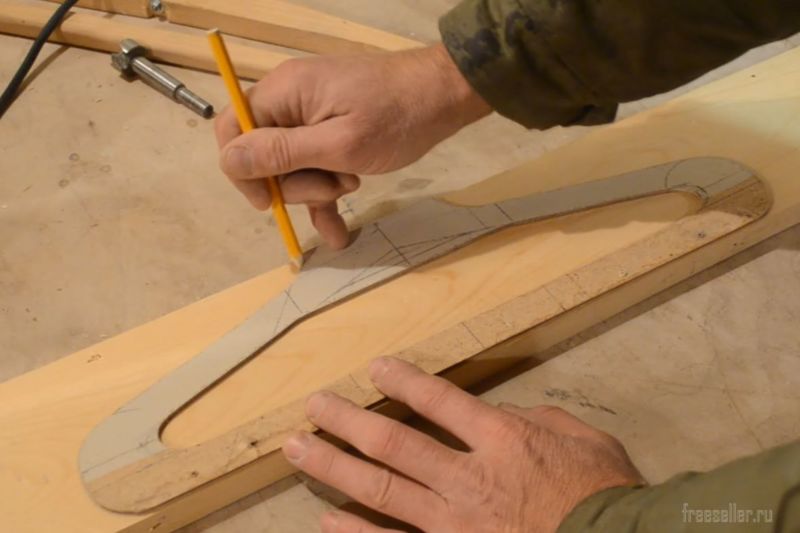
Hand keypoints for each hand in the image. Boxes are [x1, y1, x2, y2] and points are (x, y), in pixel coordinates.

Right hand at [215, 44, 490, 248]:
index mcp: (283, 93)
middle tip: (333, 185)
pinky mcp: (330, 134)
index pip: (233, 132)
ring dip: (317, 190)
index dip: (244, 171)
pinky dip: (324, 197)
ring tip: (353, 184)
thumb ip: (283, 154)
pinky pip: (313, 170)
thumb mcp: (339, 144)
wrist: (443, 98)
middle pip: (264, 156)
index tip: (268, 201)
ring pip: (291, 170)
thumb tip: (230, 161)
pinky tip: (337, 231)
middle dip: (295, 183)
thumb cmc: (395, 117)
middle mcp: (290, 102)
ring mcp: (311, 119)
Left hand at [282, 357, 644, 532]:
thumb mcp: (584, 439)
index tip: (375, 369)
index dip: (403, 381)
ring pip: (381, 490)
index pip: (439, 401)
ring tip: (298, 449)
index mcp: (502, 440)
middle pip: (393, 443)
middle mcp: (468, 477)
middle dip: (347, 421)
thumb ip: (538, 419)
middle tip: (314, 406)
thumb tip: (505, 413)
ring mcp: (454, 522)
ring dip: (334, 467)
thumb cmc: (605, 496)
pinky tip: (326, 521)